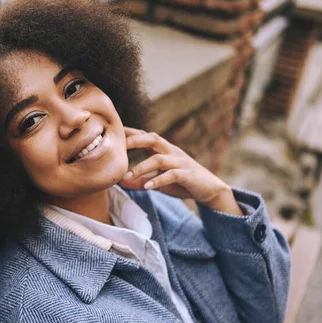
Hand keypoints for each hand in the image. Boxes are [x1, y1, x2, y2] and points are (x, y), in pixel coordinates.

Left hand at [119, 127, 242, 214]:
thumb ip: (140, 180)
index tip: (112, 133)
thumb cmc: (182, 182)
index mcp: (164, 149)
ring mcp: (180, 162)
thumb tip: (119, 182)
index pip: (145, 136)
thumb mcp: (158, 181)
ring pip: (159, 159)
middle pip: (153, 139)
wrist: (209, 189)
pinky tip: (147, 187)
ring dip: (141, 167)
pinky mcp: (188, 175)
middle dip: (135, 140)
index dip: (129, 133)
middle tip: (117, 147)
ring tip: (126, 176)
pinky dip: (158, 180)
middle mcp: (172, 151)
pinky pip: (172, 175)